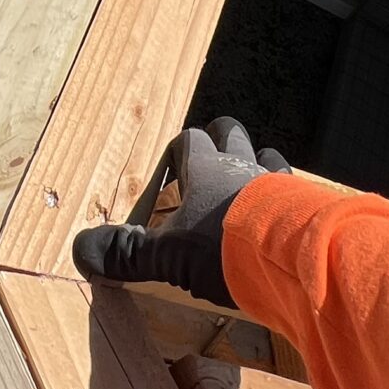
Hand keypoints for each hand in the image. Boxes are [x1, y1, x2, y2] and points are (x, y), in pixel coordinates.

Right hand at [71, 117, 287, 307]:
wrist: (292, 256)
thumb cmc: (223, 248)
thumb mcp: (168, 256)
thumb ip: (128, 253)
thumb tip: (81, 249)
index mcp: (205, 169)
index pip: (188, 140)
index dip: (179, 150)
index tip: (174, 166)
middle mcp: (242, 164)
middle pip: (232, 132)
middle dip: (222, 140)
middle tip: (213, 161)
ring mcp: (279, 182)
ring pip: (269, 156)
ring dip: (260, 168)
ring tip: (252, 191)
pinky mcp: (307, 204)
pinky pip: (299, 190)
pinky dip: (289, 200)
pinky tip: (284, 222)